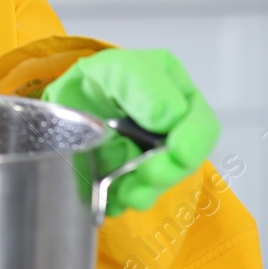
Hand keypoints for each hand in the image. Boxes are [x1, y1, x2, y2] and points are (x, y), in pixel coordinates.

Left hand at [41, 48, 219, 216]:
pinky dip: (120, 201)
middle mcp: (174, 135)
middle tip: (148, 173)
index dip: (194, 142)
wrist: (65, 101)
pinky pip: (129, 200)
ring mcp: (152, 161)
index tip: (178, 151)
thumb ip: (144, 85)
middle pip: (184, 163)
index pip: (201, 126)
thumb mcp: (119, 67)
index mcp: (182, 99)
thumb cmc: (99, 77)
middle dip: (168, 171)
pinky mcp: (129, 182)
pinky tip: (111, 196)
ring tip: (127, 191)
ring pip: (158, 186)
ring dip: (144, 192)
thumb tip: (167, 119)